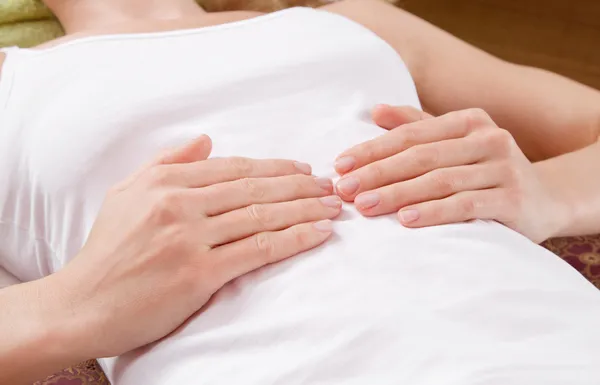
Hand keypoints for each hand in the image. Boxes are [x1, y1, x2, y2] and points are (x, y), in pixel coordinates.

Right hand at [49, 135, 340, 358]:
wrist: (82, 304)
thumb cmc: (106, 250)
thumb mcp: (126, 193)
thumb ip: (167, 162)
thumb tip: (206, 139)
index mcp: (165, 181)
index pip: (234, 168)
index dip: (275, 167)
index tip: (304, 170)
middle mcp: (179, 203)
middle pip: (254, 188)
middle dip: (300, 185)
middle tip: (331, 186)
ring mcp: (189, 238)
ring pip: (261, 215)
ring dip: (305, 209)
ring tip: (333, 207)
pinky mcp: (198, 274)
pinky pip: (257, 250)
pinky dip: (293, 239)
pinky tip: (317, 233)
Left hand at [334, 105, 564, 242]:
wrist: (548, 200)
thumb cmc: (487, 172)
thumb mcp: (456, 144)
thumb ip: (417, 126)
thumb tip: (375, 110)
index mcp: (468, 121)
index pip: (409, 134)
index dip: (372, 150)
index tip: (339, 166)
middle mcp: (488, 138)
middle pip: (420, 156)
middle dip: (376, 173)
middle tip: (343, 190)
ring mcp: (503, 168)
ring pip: (439, 180)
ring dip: (397, 194)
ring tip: (365, 206)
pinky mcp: (513, 199)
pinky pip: (465, 205)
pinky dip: (433, 212)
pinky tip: (406, 220)